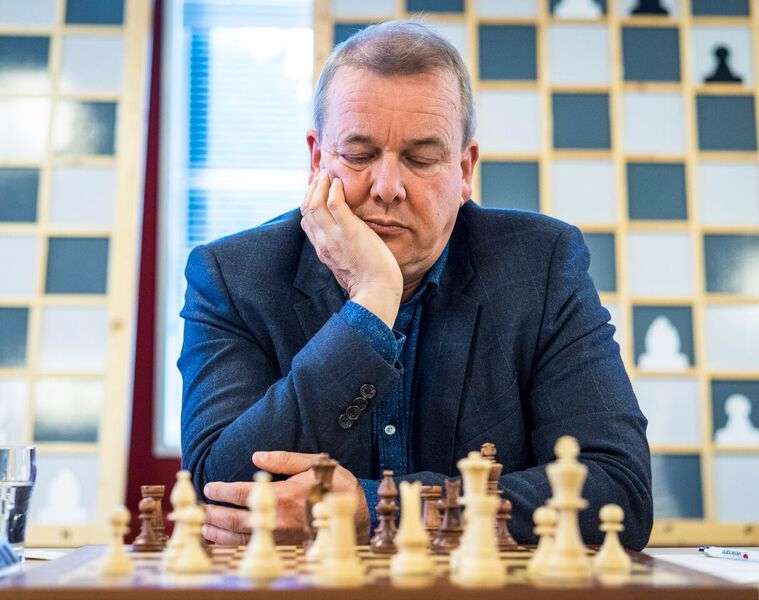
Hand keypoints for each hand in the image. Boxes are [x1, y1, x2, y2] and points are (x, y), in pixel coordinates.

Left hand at [202, 451, 369, 544]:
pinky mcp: (284, 547)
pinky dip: (233, 546)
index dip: (222, 491)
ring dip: (218, 533)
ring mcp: (281, 537)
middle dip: (214, 513)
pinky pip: (253, 548)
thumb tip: (257, 457)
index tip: (209, 487)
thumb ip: (284, 459)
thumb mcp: (314, 464)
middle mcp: (278, 519)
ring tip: (204, 525)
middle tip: (200, 507)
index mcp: (284, 495)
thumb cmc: (335, 486)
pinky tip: (223, 541)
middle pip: (235, 519)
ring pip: (241, 538)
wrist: (357, 517)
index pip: (242, 494)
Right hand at [300, 171, 402, 327]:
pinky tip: (340, 183)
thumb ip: (343, 251)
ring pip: (314, 203)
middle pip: (306, 209)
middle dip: (311, 188)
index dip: (309, 202)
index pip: (307, 221)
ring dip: (320, 184)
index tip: (318, 189)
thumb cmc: (370, 282)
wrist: (376, 293)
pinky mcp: (349, 231)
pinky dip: (334, 189)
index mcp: (323, 250)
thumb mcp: (349, 265)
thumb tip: (348, 243)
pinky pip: (335, 203)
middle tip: (321, 174)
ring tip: (329, 174)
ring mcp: (334, 236)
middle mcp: (323, 242)